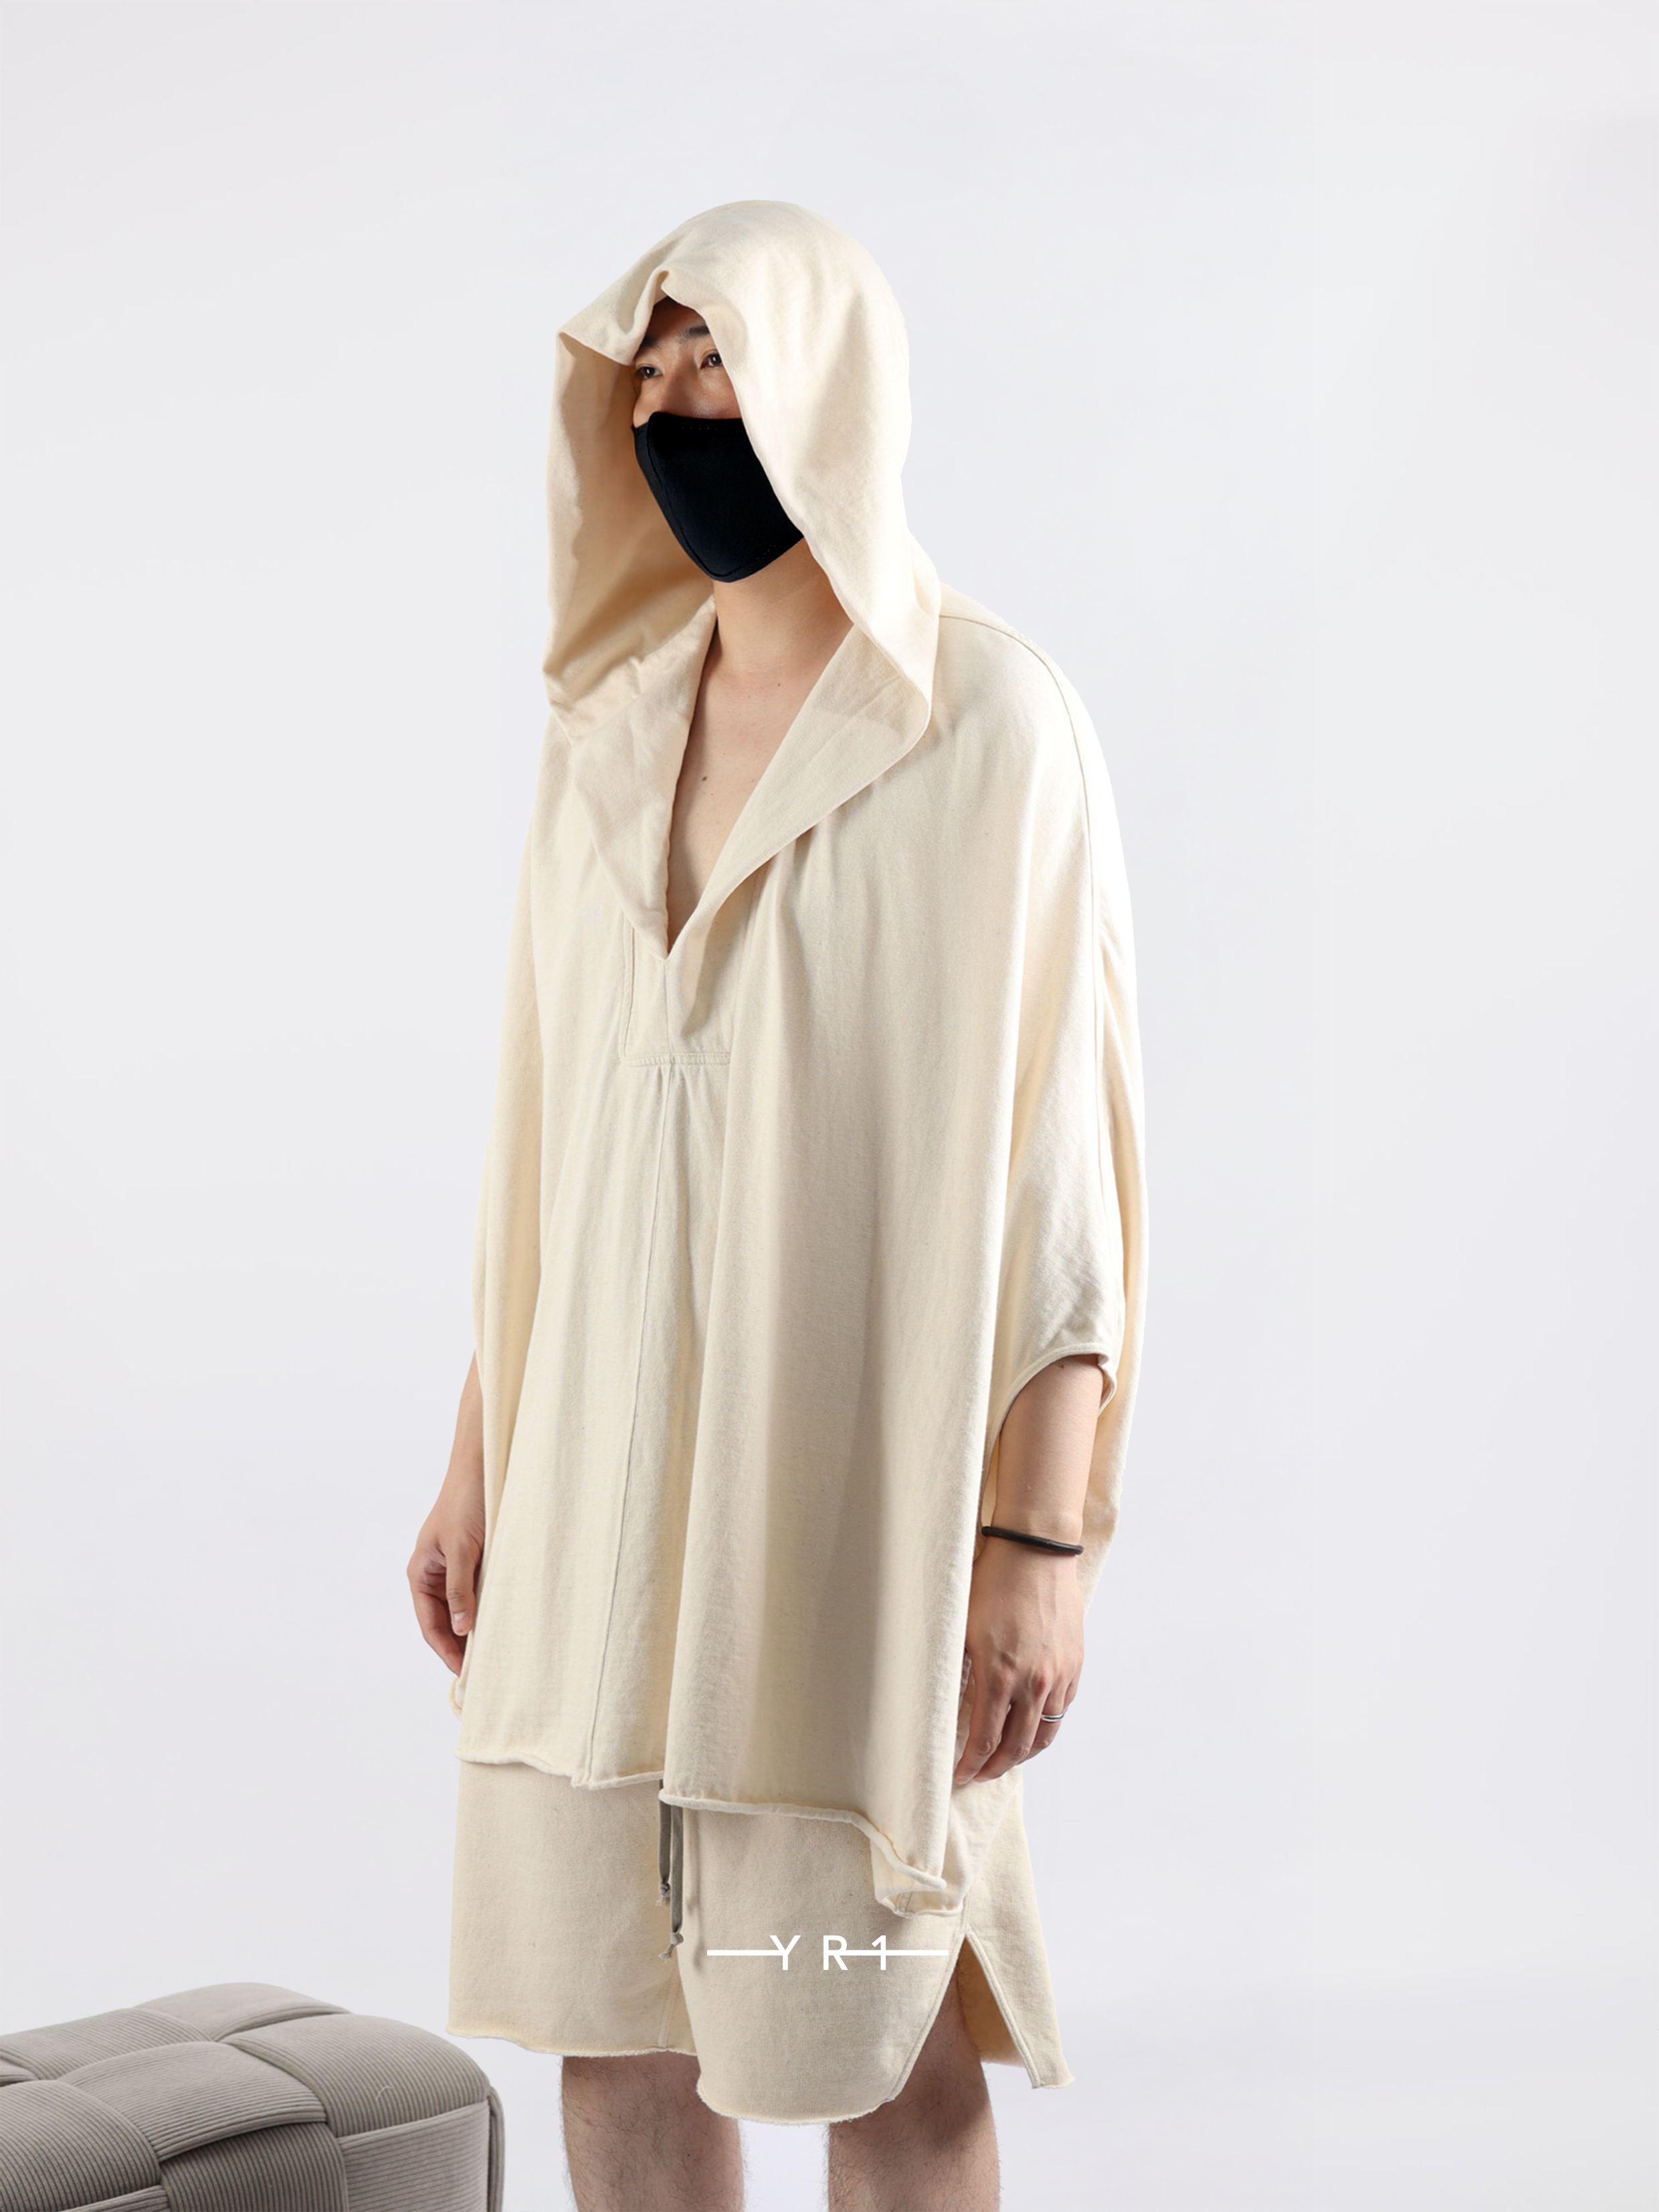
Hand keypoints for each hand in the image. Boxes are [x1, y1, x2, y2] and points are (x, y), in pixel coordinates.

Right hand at [407, 1357, 485, 1676]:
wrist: (484, 1464)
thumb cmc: (468, 1502)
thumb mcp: (464, 1548)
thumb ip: (461, 1588)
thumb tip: (462, 1629)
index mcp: (421, 1573)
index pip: (430, 1625)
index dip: (447, 1651)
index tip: (467, 1673)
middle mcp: (434, 1574)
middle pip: (445, 1622)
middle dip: (461, 1646)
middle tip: (486, 1671)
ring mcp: (453, 1568)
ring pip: (462, 1609)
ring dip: (476, 1629)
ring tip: (496, 1653)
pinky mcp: (473, 1560)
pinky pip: (476, 1593)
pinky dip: (486, 1609)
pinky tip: (504, 1621)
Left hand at [952, 1535, 1083, 1784]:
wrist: (1035, 1554)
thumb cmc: (993, 1584)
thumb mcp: (962, 1628)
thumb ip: (960, 1671)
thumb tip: (949, 1704)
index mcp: (999, 1675)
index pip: (986, 1738)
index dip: (972, 1763)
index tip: (960, 1774)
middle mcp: (1033, 1682)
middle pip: (1016, 1745)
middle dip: (996, 1767)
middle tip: (980, 1774)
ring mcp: (1058, 1675)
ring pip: (1043, 1733)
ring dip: (1023, 1753)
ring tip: (1006, 1759)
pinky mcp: (1074, 1664)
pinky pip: (1062, 1709)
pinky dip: (1046, 1725)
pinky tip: (1032, 1726)